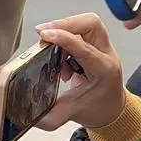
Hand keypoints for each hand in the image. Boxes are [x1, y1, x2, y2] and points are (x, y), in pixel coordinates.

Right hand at [30, 13, 126, 130]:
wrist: (113, 110)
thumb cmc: (98, 109)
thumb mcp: (71, 113)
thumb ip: (48, 116)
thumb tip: (27, 117)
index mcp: (104, 71)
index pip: (84, 47)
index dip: (63, 38)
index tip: (45, 35)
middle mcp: (106, 55)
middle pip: (90, 23)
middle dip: (65, 23)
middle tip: (45, 33)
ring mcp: (102, 47)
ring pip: (86, 23)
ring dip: (64, 30)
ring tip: (52, 49)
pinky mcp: (95, 44)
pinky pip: (80, 29)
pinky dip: (65, 36)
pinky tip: (59, 54)